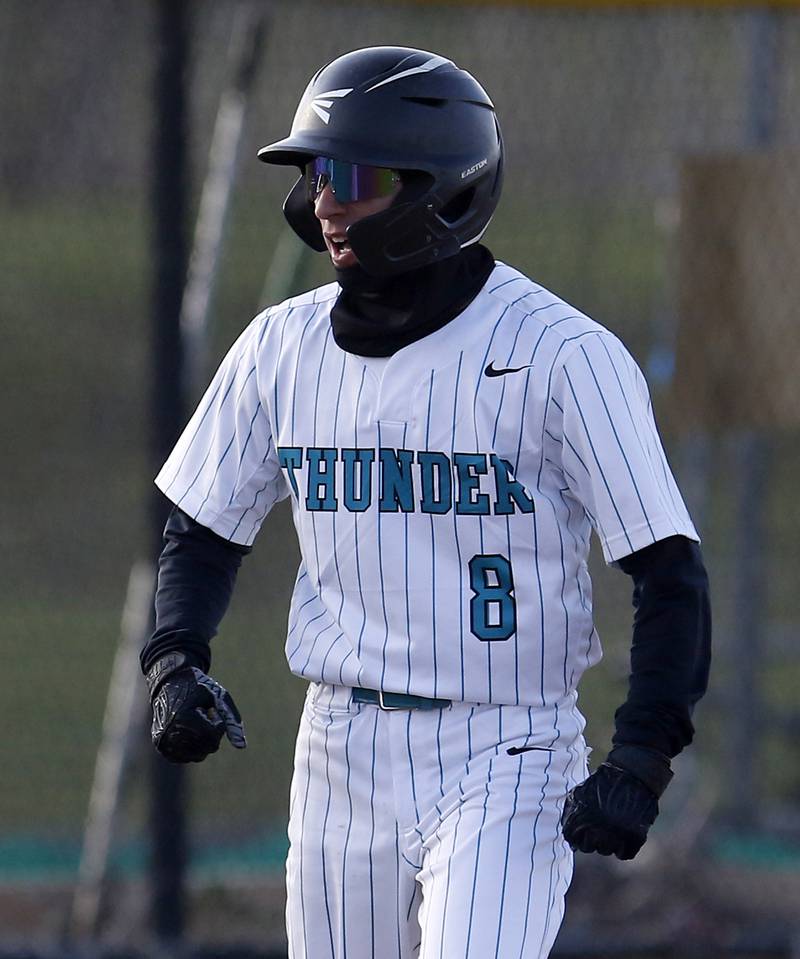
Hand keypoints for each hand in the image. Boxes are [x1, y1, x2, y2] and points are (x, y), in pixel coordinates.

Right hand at [145, 652, 246, 763]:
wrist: (169, 682)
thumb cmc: (198, 687)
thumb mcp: (218, 696)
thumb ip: (231, 720)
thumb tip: (242, 746)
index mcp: (184, 718)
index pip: (213, 736)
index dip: (219, 724)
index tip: (212, 710)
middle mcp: (170, 732)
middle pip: (208, 748)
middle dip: (212, 733)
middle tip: (204, 715)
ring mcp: (163, 741)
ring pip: (198, 756)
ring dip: (203, 741)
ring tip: (196, 721)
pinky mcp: (161, 746)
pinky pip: (186, 757)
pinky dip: (193, 747)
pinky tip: (188, 730)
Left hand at [560, 746, 670, 860]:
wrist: (633, 773)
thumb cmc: (604, 781)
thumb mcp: (580, 792)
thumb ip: (571, 812)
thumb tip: (569, 839)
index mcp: (583, 815)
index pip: (571, 838)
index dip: (575, 834)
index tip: (580, 830)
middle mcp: (599, 827)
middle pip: (588, 847)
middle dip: (589, 838)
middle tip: (596, 828)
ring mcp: (618, 833)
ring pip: (606, 851)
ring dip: (606, 842)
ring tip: (610, 826)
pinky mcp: (635, 836)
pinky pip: (624, 854)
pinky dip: (623, 847)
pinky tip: (622, 833)